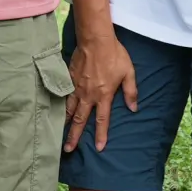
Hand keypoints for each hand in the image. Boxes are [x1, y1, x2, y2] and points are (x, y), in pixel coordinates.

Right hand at [64, 33, 138, 152]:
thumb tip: (134, 108)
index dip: (101, 135)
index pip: (102, 120)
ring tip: (60, 134)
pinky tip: (57, 112)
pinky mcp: (69, 79)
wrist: (95, 39)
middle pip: (80, 120)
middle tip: (68, 150)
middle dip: (74, 136)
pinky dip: (61, 106)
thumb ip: (131, 92)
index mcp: (104, 95)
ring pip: (69, 110)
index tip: (99, 148)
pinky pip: (64, 96)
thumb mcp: (128, 73)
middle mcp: (88, 95)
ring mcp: (76, 87)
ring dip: (65, 123)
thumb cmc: (114, 55)